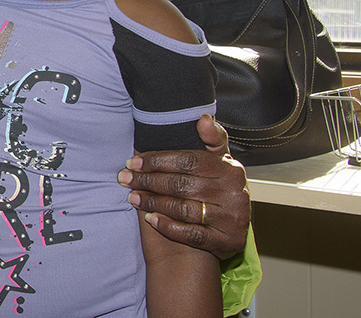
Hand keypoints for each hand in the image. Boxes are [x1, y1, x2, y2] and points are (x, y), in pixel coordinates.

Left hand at [118, 115, 250, 259]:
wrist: (231, 230)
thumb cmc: (218, 188)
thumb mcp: (219, 162)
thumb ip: (211, 140)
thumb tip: (204, 119)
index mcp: (231, 169)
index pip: (187, 161)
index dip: (156, 161)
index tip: (132, 162)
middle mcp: (235, 193)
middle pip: (182, 184)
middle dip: (148, 181)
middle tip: (125, 179)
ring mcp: (233, 219)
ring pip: (184, 209)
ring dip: (153, 203)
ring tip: (133, 198)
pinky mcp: (228, 242)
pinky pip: (192, 234)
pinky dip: (169, 226)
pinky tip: (151, 219)